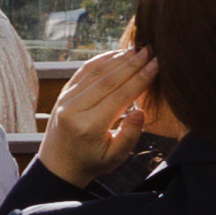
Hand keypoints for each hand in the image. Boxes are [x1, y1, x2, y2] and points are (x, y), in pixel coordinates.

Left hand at [36, 42, 159, 183]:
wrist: (59, 164)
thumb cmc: (92, 162)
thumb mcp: (115, 158)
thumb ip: (130, 135)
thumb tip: (140, 111)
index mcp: (89, 125)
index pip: (120, 96)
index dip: (140, 78)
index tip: (157, 64)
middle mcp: (74, 109)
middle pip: (108, 80)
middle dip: (132, 64)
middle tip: (150, 50)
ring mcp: (65, 99)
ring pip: (95, 72)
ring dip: (118, 59)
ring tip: (138, 49)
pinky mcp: (63, 93)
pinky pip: (83, 72)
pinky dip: (100, 60)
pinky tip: (117, 54)